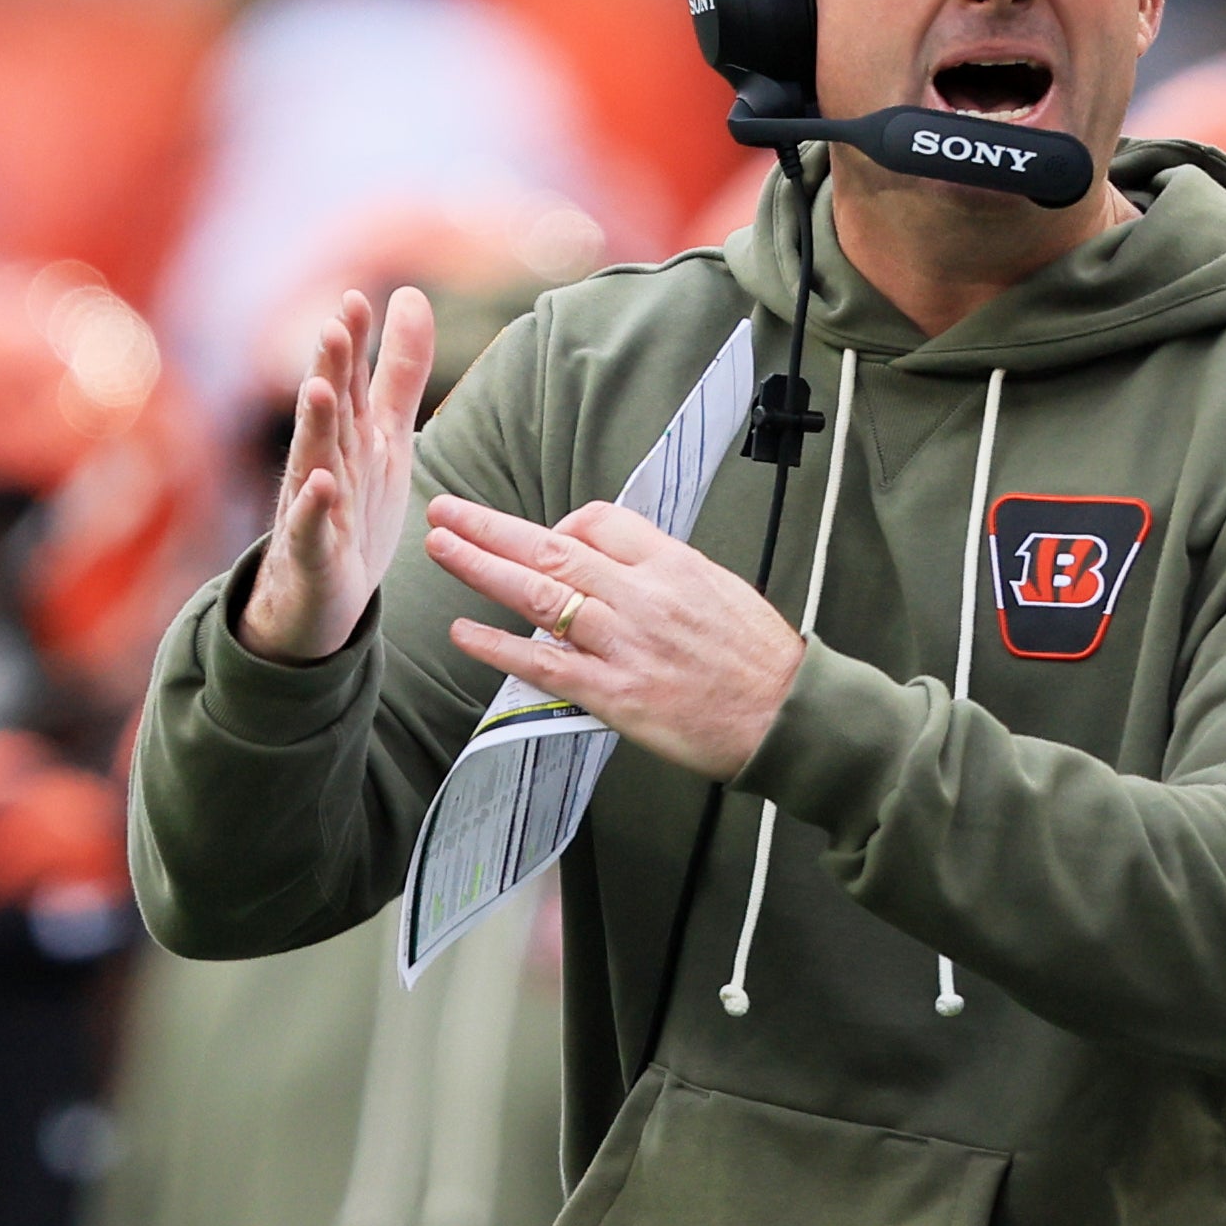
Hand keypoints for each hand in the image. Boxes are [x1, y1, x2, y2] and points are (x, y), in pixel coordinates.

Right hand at [236, 287, 435, 662]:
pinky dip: (312, 509)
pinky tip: (318, 485)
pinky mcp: (312, 555)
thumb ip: (399, 370)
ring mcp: (315, 509)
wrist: (320, 598)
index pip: (349, 381)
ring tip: (318, 390)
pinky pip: (310, 529)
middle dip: (330, 369)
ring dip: (316, 426)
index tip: (357, 299)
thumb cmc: (353, 508)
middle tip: (335, 326)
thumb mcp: (386, 436)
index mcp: (348, 435)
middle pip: (328, 412)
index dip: (354, 343)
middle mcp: (325, 463)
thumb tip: (409, 294)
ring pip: (313, 461)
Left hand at [424, 495, 806, 779]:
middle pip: (552, 549)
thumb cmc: (759, 659)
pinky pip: (545, 665)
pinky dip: (499, 647)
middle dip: (491, 527)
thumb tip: (616, 564)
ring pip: (540, 596)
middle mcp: (643, 597)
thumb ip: (664, 572)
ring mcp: (625, 645)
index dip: (560, 527)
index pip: (598, 522)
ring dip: (481, 568)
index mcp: (671, 565)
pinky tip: (464, 631)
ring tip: (440, 547)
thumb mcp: (720, 589)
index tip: (543, 540)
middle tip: (445, 508)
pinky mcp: (616, 695)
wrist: (785, 716)